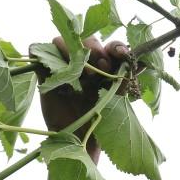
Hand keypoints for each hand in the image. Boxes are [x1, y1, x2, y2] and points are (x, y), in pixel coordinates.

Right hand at [36, 37, 129, 163]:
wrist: (77, 140)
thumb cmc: (97, 122)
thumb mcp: (115, 101)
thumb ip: (125, 81)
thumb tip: (143, 64)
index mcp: (103, 66)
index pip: (109, 46)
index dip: (115, 46)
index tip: (120, 55)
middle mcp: (82, 62)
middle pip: (85, 39)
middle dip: (95, 49)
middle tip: (102, 67)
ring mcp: (61, 65)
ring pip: (60, 40)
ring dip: (71, 51)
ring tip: (82, 74)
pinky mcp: (42, 71)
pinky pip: (36, 49)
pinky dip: (43, 53)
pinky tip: (58, 71)